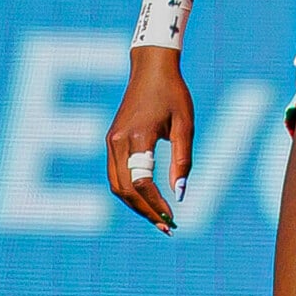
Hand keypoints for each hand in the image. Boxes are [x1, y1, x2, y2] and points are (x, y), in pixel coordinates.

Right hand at [106, 49, 194, 234]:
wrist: (151, 68)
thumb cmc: (173, 93)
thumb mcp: (185, 125)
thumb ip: (183, 161)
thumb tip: (180, 195)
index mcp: (138, 136)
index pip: (142, 182)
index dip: (157, 204)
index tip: (173, 218)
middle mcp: (118, 142)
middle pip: (125, 190)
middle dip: (145, 211)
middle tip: (167, 227)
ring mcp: (111, 142)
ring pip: (116, 186)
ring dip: (135, 205)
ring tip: (158, 219)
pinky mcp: (111, 141)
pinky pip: (116, 175)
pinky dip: (129, 192)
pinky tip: (147, 200)